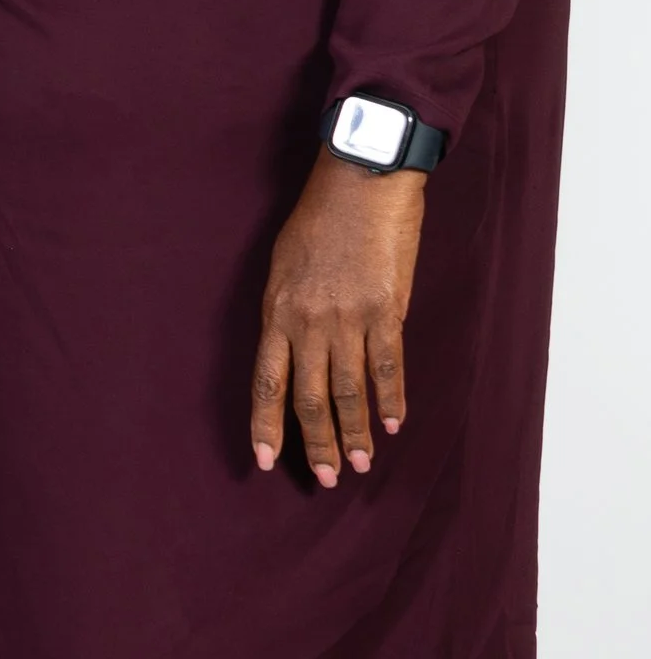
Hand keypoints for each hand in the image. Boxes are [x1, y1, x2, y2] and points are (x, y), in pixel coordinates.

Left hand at [249, 149, 426, 485]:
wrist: (360, 179)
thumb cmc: (319, 217)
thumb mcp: (284, 265)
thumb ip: (290, 313)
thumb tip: (302, 352)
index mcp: (276, 312)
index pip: (267, 384)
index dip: (266, 426)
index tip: (266, 461)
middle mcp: (308, 322)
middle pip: (310, 398)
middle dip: (318, 444)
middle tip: (328, 478)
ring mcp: (348, 318)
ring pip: (349, 391)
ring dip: (356, 432)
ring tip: (362, 464)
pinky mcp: (386, 309)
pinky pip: (388, 365)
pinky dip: (391, 398)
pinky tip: (393, 423)